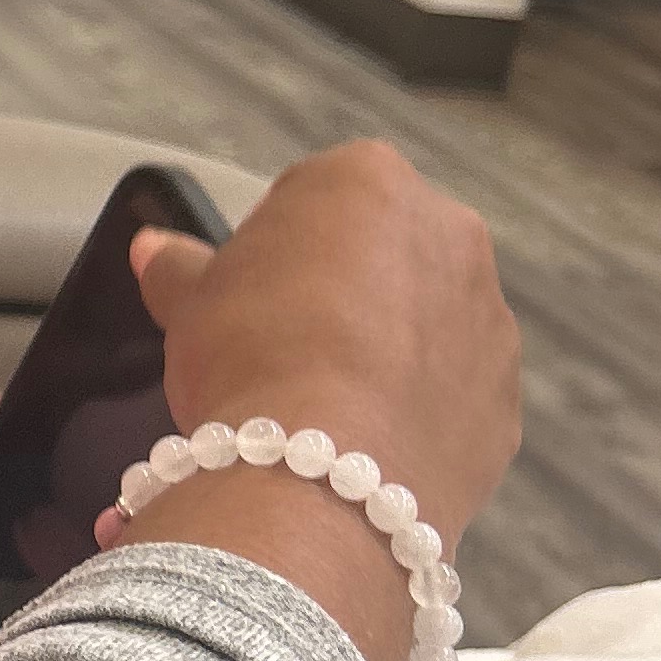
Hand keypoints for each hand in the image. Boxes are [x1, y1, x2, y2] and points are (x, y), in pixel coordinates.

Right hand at [113, 143, 519, 660]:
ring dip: (386, 349)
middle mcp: (449, 232)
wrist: (322, 479)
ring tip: (324, 407)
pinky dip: (416, 411)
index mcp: (368, 180)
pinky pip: (451, 393)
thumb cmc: (249, 357)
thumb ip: (178, 267)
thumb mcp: (189, 304)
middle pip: (383, 252)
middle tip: (282, 350)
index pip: (312, 198)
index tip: (245, 300)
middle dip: (342, 291)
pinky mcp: (506, 398)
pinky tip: (364, 446)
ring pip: (427, 323)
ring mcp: (489, 317)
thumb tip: (154, 247)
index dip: (271, 250)